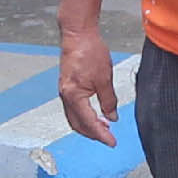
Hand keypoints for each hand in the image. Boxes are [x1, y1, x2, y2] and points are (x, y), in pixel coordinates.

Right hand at [58, 22, 122, 145]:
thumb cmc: (90, 52)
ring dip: (88, 126)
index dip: (101, 135)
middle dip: (93, 134)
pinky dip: (84, 115)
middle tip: (109, 138)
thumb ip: (109, 101)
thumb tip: (112, 118)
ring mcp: (64, 92)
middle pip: (77, 125)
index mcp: (74, 96)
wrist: (77, 34)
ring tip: (104, 128)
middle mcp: (65, 96)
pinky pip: (73, 108)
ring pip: (74, 118)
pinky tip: (96, 113)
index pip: (88, 122)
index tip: (112, 142)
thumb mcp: (105, 79)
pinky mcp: (66, 86)